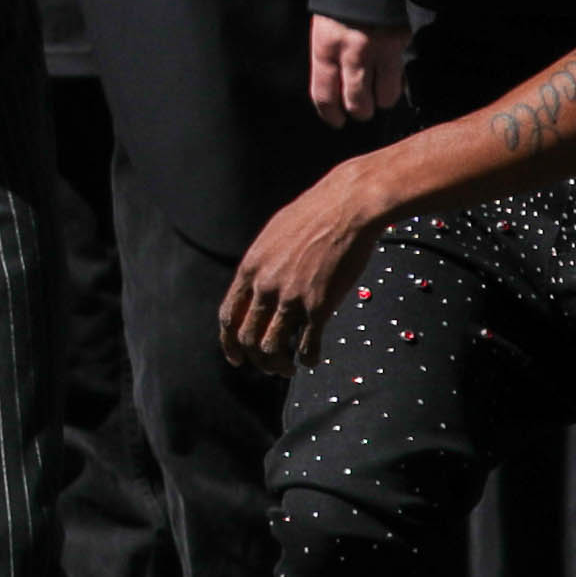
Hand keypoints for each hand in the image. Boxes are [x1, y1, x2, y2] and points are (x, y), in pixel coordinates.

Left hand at [218, 168, 393, 374]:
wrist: (347, 207)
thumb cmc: (314, 215)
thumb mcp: (273, 236)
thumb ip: (262, 264)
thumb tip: (257, 284)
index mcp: (250, 269)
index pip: (229, 316)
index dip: (229, 343)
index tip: (236, 358)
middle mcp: (265, 286)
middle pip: (248, 337)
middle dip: (256, 359)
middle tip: (269, 368)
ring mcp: (291, 297)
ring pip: (272, 347)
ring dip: (279, 365)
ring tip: (289, 369)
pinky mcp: (320, 305)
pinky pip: (307, 344)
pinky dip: (307, 358)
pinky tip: (311, 359)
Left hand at [309, 12, 412, 125]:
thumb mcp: (325, 27)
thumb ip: (331, 56)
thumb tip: (337, 87)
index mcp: (325, 47)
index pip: (324, 94)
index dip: (331, 113)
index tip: (336, 121)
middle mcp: (351, 53)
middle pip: (357, 103)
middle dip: (360, 110)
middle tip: (362, 108)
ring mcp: (379, 50)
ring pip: (384, 97)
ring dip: (383, 100)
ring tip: (380, 94)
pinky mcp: (402, 44)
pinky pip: (401, 77)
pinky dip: (398, 83)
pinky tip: (393, 77)